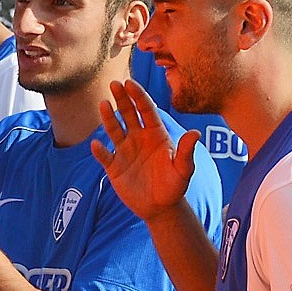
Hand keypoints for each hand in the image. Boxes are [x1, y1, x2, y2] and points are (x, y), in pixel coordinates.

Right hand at [92, 79, 201, 221]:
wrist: (161, 207)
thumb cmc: (175, 186)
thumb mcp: (184, 170)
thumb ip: (187, 152)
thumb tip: (195, 133)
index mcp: (156, 135)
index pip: (146, 110)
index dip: (138, 96)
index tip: (130, 83)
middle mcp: (138, 139)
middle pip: (128, 114)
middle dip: (122, 99)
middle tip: (114, 83)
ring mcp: (125, 152)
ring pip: (114, 130)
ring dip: (108, 118)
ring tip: (103, 104)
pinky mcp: (114, 167)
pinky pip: (104, 156)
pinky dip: (99, 151)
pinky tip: (96, 144)